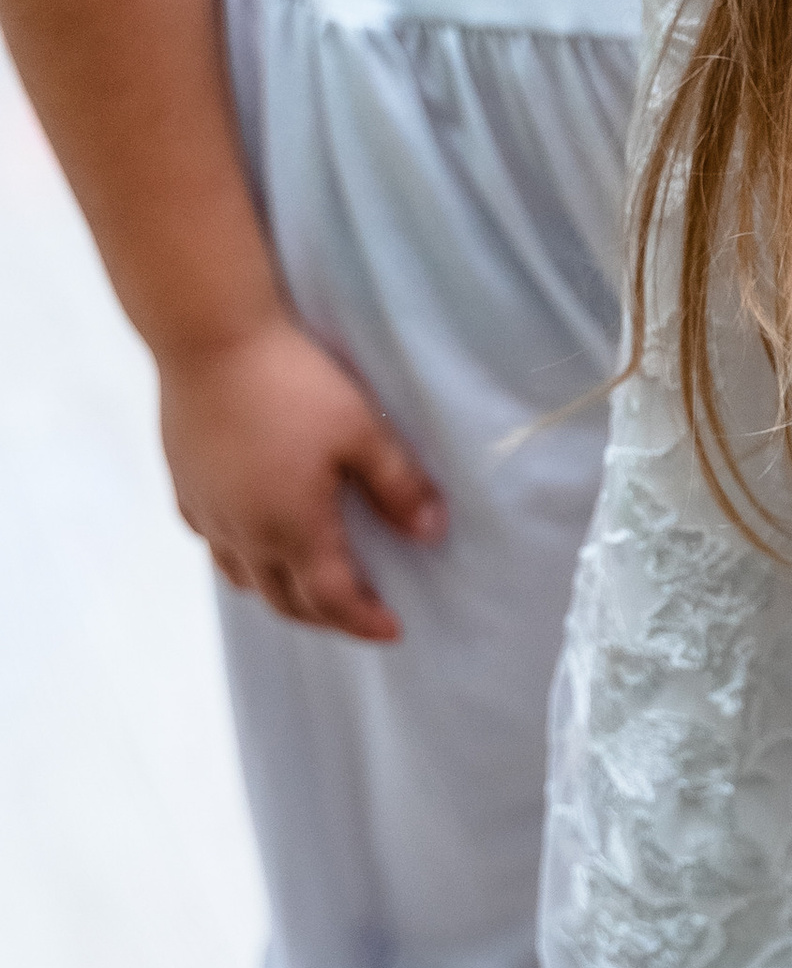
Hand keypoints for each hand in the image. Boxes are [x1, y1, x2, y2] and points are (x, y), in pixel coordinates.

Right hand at [158, 315, 445, 644]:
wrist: (208, 336)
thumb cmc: (291, 381)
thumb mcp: (363, 430)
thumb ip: (399, 486)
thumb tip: (431, 534)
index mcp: (291, 527)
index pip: (331, 600)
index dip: (363, 622)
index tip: (393, 631)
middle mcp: (243, 533)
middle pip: (284, 601)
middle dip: (325, 619)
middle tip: (357, 616)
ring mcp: (207, 512)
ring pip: (240, 578)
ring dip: (279, 593)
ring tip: (308, 587)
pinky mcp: (184, 485)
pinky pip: (210, 542)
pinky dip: (238, 557)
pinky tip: (251, 539)